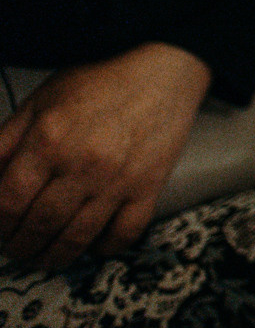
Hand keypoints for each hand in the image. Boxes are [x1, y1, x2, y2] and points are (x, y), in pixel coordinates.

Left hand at [0, 43, 210, 269]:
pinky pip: (124, 233)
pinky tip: (92, 244)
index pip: (7, 202)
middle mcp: (83, 164)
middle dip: (20, 245)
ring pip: (77, 238)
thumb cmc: (99, 83)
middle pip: (39, 226)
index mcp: (49, 140)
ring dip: (54, 256)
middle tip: (17, 247)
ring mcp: (119, 179)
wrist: (164, 70)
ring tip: (45, 257)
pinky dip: (104, 247)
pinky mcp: (149, 187)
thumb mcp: (39, 102)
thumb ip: (4, 142)